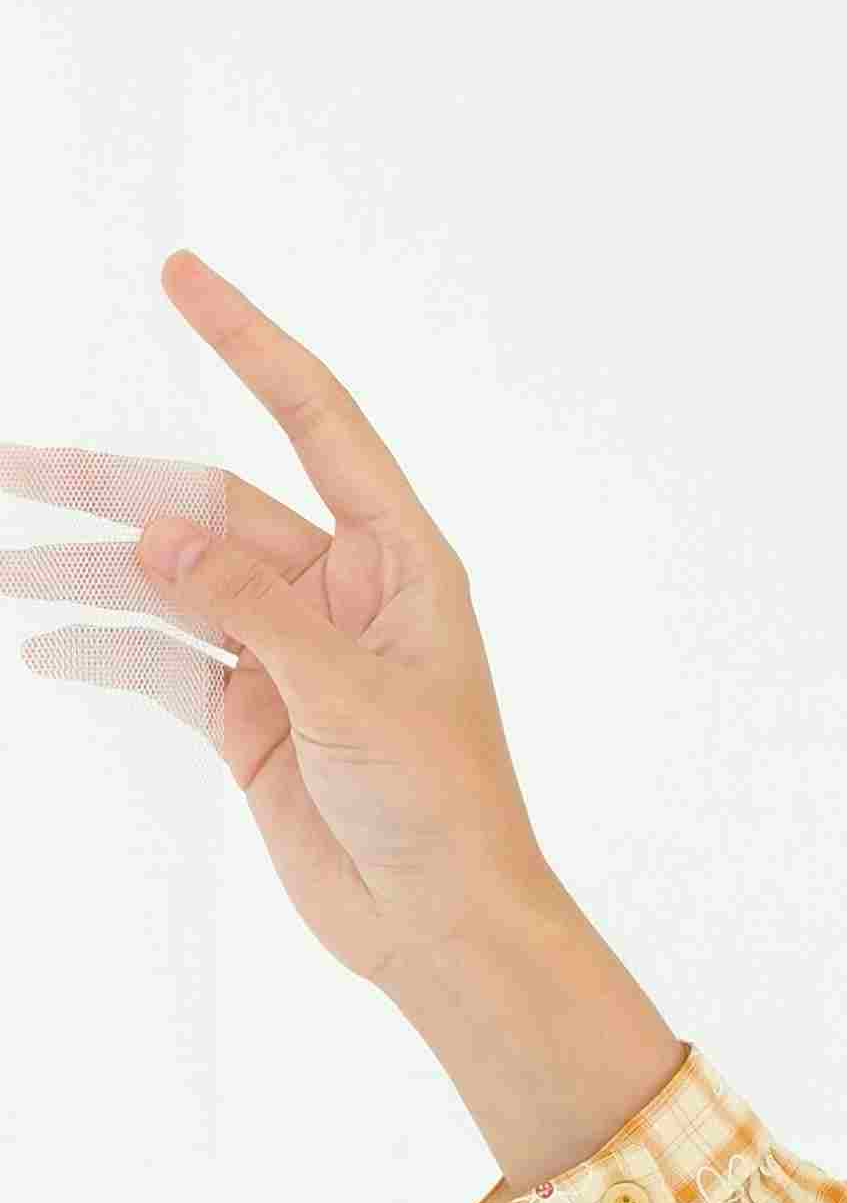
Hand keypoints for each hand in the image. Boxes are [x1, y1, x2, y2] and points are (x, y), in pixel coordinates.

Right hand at [4, 249, 558, 1000]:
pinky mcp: (254, 714)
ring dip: (89, 569)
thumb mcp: (351, 696)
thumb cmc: (443, 807)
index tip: (183, 276)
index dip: (249, 345)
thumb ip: (252, 609)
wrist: (445, 926)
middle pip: (209, 506)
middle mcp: (342, 590)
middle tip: (9, 465)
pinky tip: (43, 641)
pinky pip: (163, 659)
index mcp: (398, 560)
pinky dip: (104, 646)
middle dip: (111, 484)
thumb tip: (159, 532)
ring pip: (173, 582)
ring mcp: (291, 652)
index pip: (317, 420)